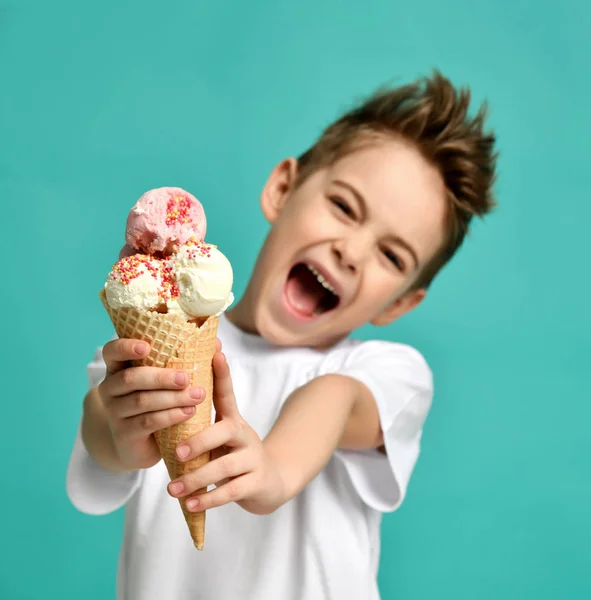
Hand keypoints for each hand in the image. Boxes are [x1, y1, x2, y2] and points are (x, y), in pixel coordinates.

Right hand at [96, 338, 209, 470]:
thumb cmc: (156, 403)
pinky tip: (188, 413)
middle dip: (161, 377)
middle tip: (186, 378)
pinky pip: (148, 422)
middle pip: (130, 378)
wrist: (140, 446)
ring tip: (197, 396)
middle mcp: (110, 389)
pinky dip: (170, 416)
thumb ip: (183, 361)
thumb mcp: (163, 382)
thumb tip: (216, 341)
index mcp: (118, 369)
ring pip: (142, 401)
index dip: (125, 347)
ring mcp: (114, 413)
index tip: (147, 347)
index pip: (112, 352)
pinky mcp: (124, 434)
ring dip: (172, 398)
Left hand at [166, 351, 284, 514]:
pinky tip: (190, 504)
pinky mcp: (256, 482)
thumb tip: (166, 403)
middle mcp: (244, 434)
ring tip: (173, 489)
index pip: (226, 392)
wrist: (269, 482)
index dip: (222, 373)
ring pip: (226, 465)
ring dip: (198, 478)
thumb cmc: (234, 454)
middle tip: (177, 452)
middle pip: (226, 431)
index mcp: (232, 419)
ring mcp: (253, 458)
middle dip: (201, 441)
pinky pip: (232, 491)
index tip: (216, 352)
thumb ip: (200, 422)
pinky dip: (210, 499)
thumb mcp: (221, 435)